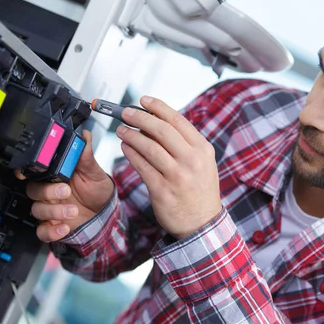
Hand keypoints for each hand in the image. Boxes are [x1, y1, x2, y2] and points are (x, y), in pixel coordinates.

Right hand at [17, 130, 114, 241]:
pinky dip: (51, 231)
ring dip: (54, 211)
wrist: (106, 213)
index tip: (28, 172)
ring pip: (37, 210)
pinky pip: (42, 231)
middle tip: (65, 190)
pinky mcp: (52, 226)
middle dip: (48, 191)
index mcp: (55, 175)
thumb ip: (86, 156)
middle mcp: (48, 192)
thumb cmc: (97, 190)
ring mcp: (49, 209)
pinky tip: (64, 228)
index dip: (27, 171)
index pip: (34, 171)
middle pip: (33, 190)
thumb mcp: (94, 172)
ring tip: (73, 210)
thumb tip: (85, 135)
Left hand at [116, 96, 221, 239]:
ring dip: (131, 136)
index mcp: (202, 150)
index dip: (158, 107)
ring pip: (149, 147)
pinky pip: (142, 167)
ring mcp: (177, 176)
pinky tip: (125, 148)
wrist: (202, 223)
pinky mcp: (162, 190)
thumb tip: (156, 123)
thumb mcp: (202, 163)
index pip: (178, 121)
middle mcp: (192, 160)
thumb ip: (184, 144)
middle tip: (126, 113)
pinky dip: (131, 154)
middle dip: (140, 118)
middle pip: (162, 131)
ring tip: (121, 130)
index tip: (144, 100)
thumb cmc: (199, 190)